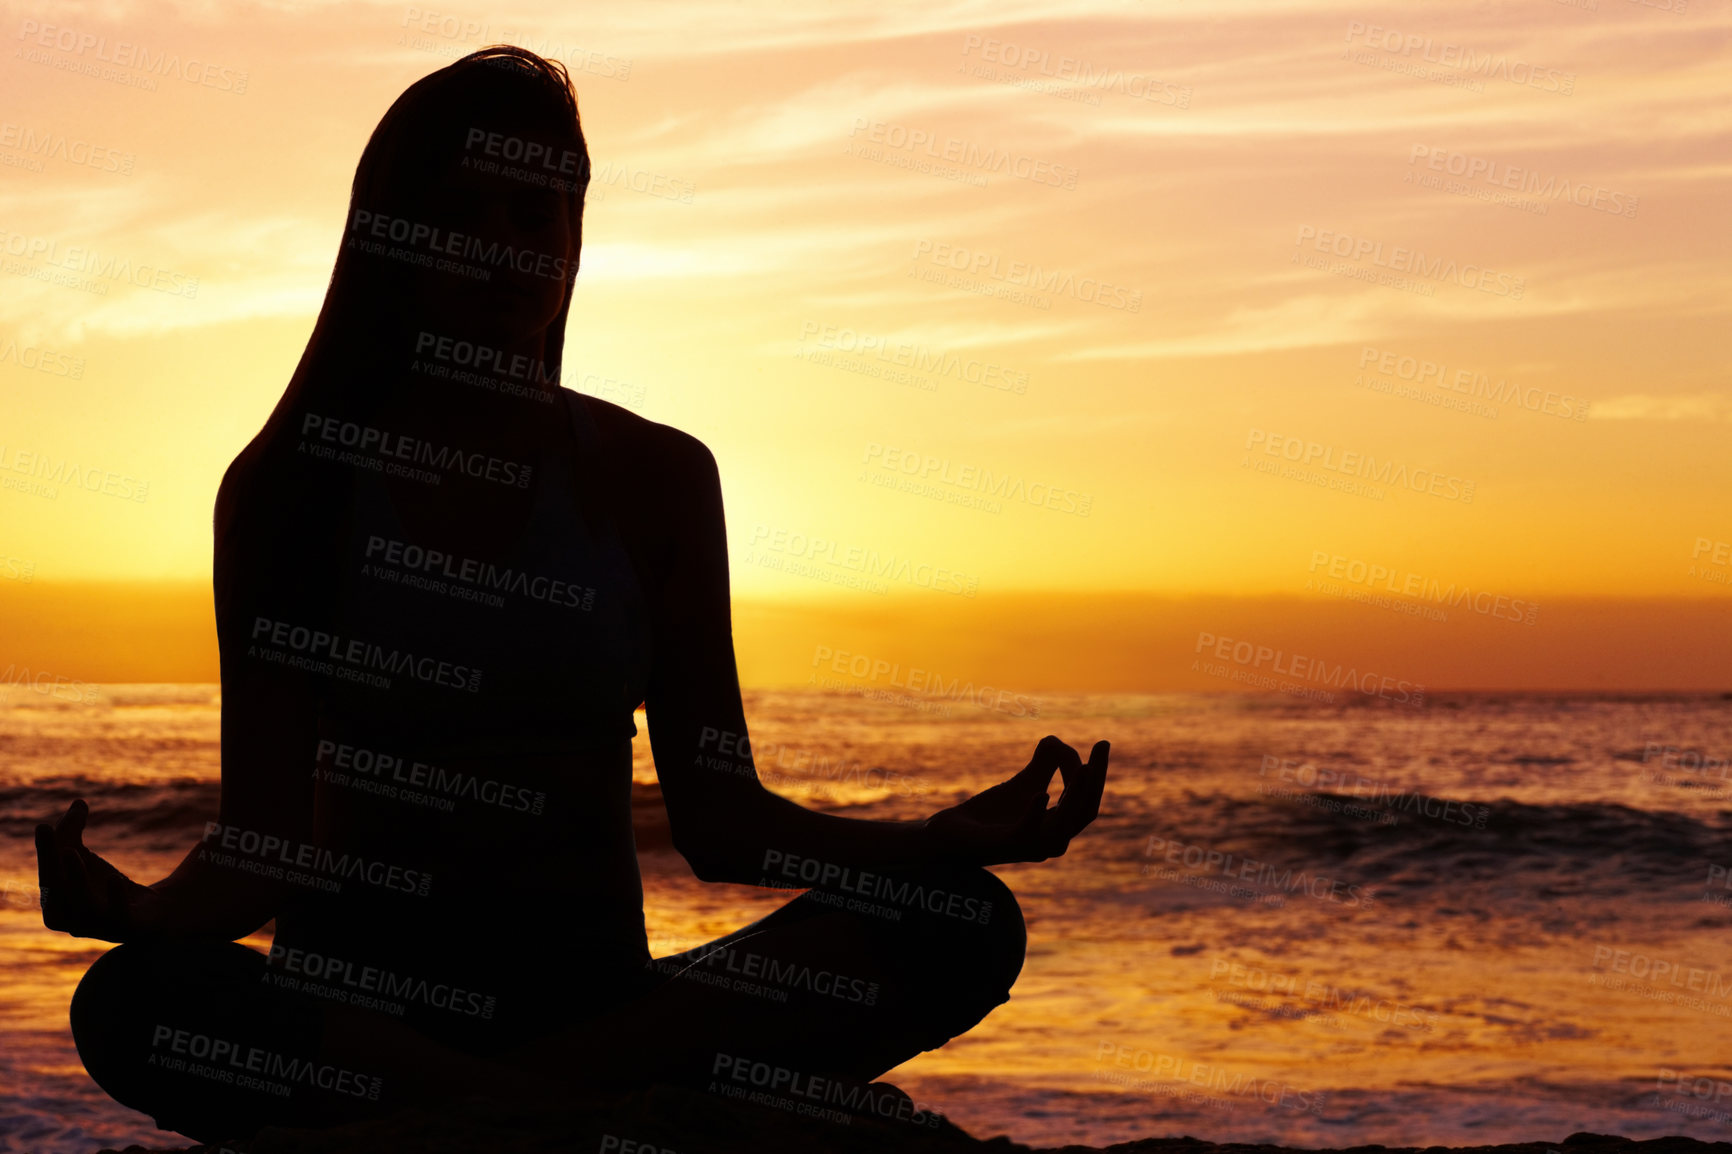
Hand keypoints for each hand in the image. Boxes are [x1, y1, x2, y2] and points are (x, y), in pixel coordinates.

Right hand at [35, 799, 160, 940]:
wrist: (157, 912)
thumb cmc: (109, 887)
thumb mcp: (87, 858)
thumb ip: (75, 832)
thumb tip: (78, 802)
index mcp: (58, 906)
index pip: (47, 878)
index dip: (45, 853)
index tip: (43, 826)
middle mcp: (74, 922)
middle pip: (58, 893)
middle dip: (52, 863)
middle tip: (52, 833)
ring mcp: (101, 928)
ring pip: (83, 907)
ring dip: (76, 879)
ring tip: (73, 852)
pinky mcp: (128, 929)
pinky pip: (117, 917)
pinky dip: (113, 898)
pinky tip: (114, 878)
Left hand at [923, 735, 1107, 866]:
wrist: (952, 835)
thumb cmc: (989, 814)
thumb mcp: (1021, 785)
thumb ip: (1041, 766)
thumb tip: (1056, 741)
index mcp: (1058, 828)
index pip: (1088, 801)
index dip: (1099, 773)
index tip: (1102, 744)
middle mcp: (1051, 842)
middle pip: (1086, 811)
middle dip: (1097, 777)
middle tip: (1102, 744)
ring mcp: (1031, 847)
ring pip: (1065, 822)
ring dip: (1076, 793)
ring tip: (1083, 767)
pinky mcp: (1007, 847)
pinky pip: (1029, 833)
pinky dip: (1037, 813)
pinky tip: (1041, 793)